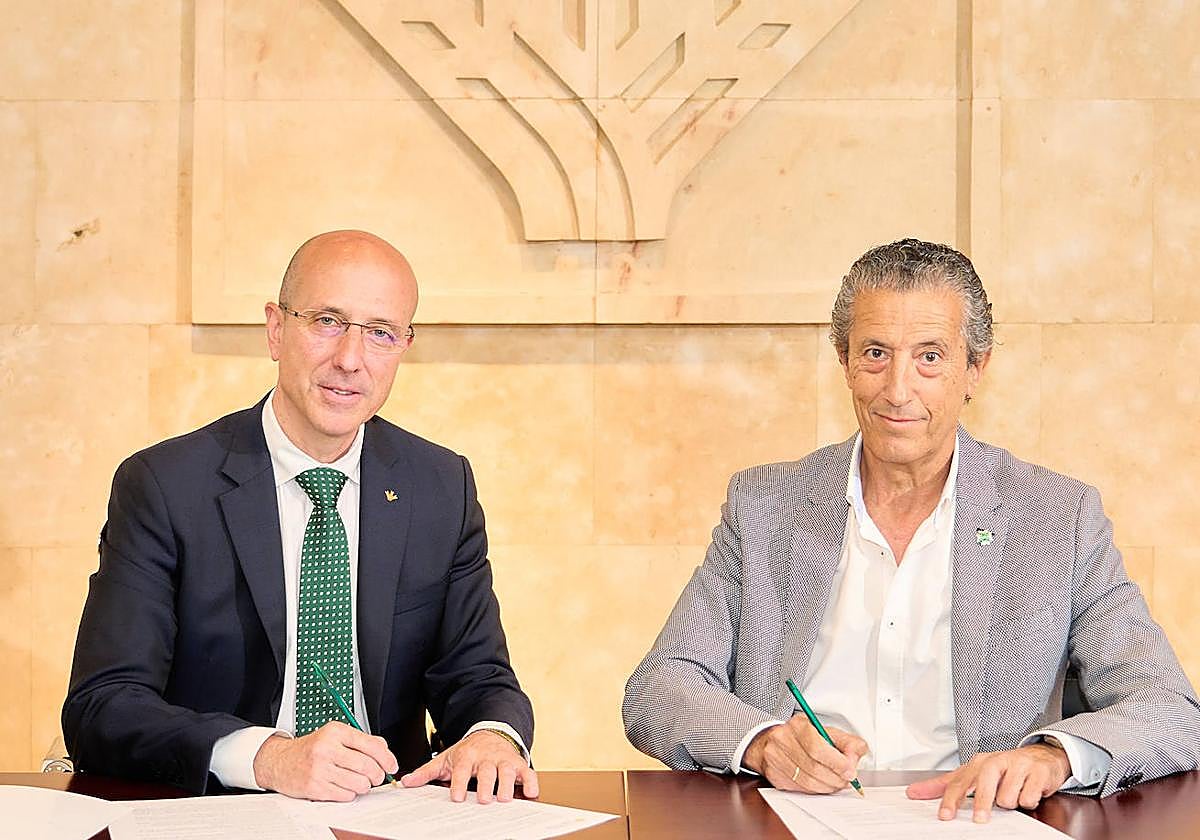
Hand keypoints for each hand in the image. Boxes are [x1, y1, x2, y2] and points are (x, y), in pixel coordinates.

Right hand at [252, 722, 398, 800]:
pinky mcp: (314, 787)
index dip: (387, 758)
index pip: (372, 745)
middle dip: (377, 775)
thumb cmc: (311, 749)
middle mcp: (327, 748)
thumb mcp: (335, 735)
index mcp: (336, 732)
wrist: (280, 761)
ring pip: (358, 783)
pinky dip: (350, 794)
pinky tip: (344, 787)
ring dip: (364, 786)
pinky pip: (345, 795)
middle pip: (367, 766)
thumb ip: (361, 740)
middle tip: (376, 777)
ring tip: (359, 782)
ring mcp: (320, 769)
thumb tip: (384, 750)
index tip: (391, 765)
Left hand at [401, 729, 538, 802]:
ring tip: (505, 798)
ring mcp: (503, 760)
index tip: (456, 796)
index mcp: (467, 756)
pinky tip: (531, 792)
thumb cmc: (468, 751)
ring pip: (508, 771)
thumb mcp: (446, 758)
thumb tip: (405, 782)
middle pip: (487, 771)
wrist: (491, 732)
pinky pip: (528, 772)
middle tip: (484, 799)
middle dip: (486, 785)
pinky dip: (531, 782)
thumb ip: (426, 771)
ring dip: (507, 784)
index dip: (459, 782)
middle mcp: (486, 757)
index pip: (462, 769)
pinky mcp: (518, 763)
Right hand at [742, 719, 867, 793]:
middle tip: (846, 781)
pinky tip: (820, 784)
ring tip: (835, 783)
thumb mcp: (826, 731)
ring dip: (827, 787)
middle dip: (835, 779)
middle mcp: (783, 740)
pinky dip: (814, 790)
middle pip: (813, 767)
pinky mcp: (773, 775)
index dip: (837, 763)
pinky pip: (799, 789)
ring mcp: (775, 758)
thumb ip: (846, 742)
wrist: (770, 740)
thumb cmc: (802, 736)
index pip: (817, 748)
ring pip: (806, 782)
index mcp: (798, 725)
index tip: (850, 771)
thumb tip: (855, 755)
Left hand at [906, 743, 1070, 822]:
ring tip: (1014, 795)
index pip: (960, 782)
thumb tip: (916, 792)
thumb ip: (946, 785)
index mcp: (978, 763)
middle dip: (982, 804)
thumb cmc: (1005, 768)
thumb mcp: (974, 774)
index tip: (945, 815)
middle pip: (984, 784)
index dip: (951, 800)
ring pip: (1008, 796)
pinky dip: (1028, 800)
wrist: (1041, 757)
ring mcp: (1018, 765)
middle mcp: (996, 761)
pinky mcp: (1037, 772)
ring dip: (1010, 802)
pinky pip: (1028, 797)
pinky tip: (1028, 792)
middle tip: (980, 820)